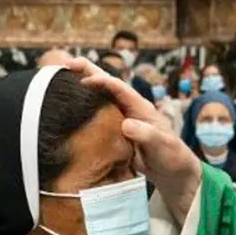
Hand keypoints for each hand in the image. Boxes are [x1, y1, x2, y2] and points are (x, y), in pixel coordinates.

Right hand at [69, 58, 201, 222]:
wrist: (173, 172)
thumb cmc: (172, 156)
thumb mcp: (162, 146)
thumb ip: (146, 134)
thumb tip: (127, 124)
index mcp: (141, 107)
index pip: (120, 88)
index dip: (103, 81)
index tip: (84, 80)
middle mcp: (130, 109)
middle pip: (108, 85)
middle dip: (89, 72)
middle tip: (68, 62)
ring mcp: (122, 119)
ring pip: (101, 99)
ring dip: (84, 88)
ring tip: (62, 78)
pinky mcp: (117, 132)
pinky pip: (99, 117)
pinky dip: (85, 109)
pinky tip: (69, 107)